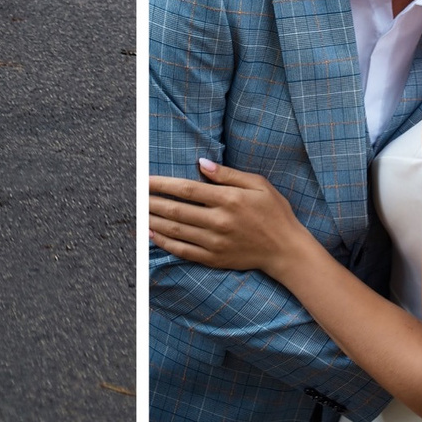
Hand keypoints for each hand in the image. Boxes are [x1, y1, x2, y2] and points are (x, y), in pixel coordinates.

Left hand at [147, 159, 308, 276]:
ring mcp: (216, 243)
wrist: (287, 251)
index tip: (144, 180)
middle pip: (176, 210)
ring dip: (153, 221)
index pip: (186, 189)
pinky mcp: (215, 259)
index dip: (161, 184)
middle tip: (134, 195)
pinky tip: (151, 234)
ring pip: (176, 231)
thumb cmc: (274, 213)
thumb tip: (201, 163)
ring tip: (137, 212)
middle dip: (151, 201)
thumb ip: (228, 174)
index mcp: (229, 200)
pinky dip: (165, 243)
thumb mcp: (258, 185)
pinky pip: (184, 251)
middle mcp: (219, 222)